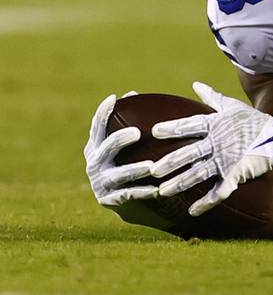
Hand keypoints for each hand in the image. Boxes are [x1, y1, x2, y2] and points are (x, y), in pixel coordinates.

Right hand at [85, 92, 158, 207]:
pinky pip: (128, 195)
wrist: (129, 202)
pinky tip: (156, 189)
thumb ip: (129, 121)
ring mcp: (100, 183)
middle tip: (137, 132)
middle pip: (105, 149)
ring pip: (118, 175)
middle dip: (119, 140)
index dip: (102, 113)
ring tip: (151, 166)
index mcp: (96, 147)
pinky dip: (142, 192)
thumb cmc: (131, 163)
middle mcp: (94, 164)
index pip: (97, 127)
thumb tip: (133, 92)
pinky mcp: (110, 200)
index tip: (113, 98)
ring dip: (134, 169)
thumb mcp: (128, 144)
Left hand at [150, 82, 272, 215]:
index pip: (189, 125)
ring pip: (199, 174)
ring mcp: (226, 159)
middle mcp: (218, 142)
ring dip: (180, 184)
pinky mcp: (236, 174)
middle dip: (170, 162)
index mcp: (216, 125)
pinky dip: (206, 203)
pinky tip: (192, 212)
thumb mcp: (232, 106)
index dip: (172, 128)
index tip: (154, 132)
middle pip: (189, 153)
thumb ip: (212, 97)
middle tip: (151, 170)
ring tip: (162, 192)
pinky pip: (219, 191)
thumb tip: (196, 84)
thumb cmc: (254, 121)